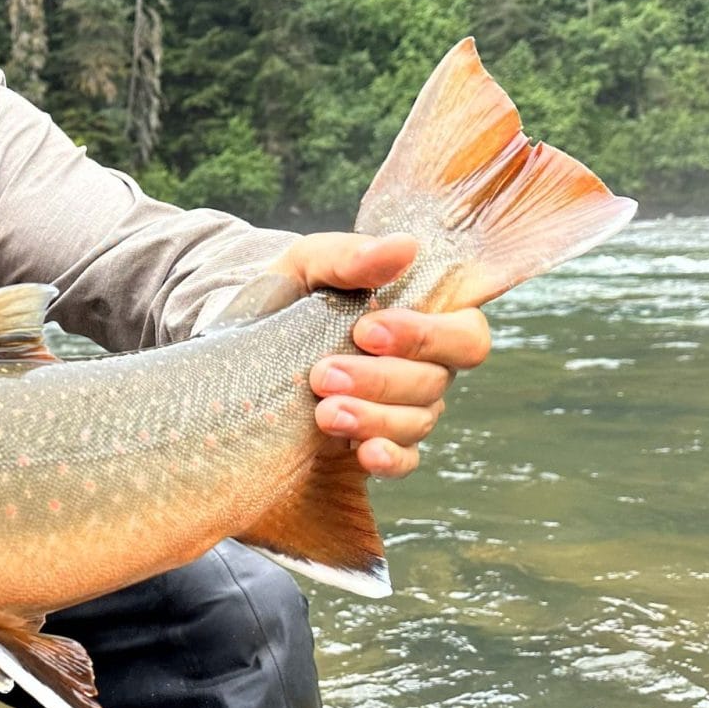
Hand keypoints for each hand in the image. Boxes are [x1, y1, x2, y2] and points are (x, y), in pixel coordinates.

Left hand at [271, 232, 491, 478]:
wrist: (242, 339)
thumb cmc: (290, 293)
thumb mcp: (308, 264)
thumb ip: (351, 256)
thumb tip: (404, 247)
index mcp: (425, 318)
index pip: (466, 335)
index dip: (427, 337)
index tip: (365, 331)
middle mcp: (424, 366)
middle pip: (435, 382)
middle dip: (381, 380)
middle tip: (324, 374)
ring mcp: (405, 408)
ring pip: (417, 422)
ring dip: (372, 418)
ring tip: (324, 413)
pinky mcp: (378, 441)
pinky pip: (404, 460)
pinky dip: (389, 459)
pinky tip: (364, 454)